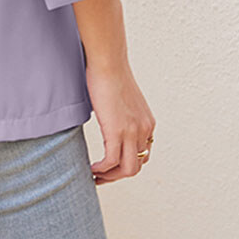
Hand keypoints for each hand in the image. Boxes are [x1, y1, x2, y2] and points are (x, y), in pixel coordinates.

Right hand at [85, 59, 155, 184]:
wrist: (108, 62)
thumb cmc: (109, 72)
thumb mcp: (120, 98)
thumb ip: (118, 112)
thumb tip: (105, 115)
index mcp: (147, 123)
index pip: (142, 155)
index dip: (126, 164)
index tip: (110, 166)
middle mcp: (144, 130)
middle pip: (136, 166)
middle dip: (118, 175)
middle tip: (101, 176)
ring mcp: (132, 132)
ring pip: (127, 169)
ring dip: (110, 177)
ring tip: (95, 175)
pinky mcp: (117, 131)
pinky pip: (111, 162)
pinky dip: (101, 169)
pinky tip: (91, 168)